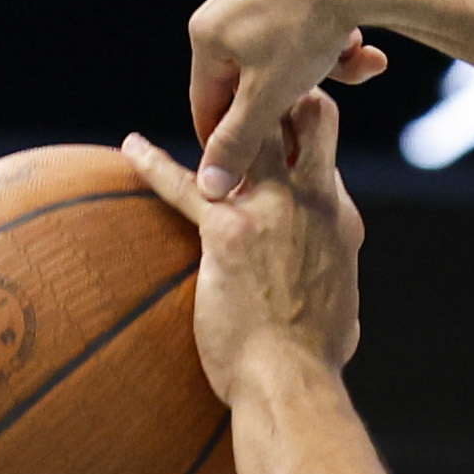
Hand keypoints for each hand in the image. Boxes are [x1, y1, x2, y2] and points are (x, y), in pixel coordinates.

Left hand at [124, 91, 363, 403]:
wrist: (292, 379)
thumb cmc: (317, 356)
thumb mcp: (342, 305)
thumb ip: (331, 278)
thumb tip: (330, 298)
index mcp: (340, 219)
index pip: (323, 156)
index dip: (301, 138)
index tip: (277, 131)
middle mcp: (313, 202)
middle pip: (308, 118)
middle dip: (283, 98)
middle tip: (250, 94)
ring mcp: (272, 210)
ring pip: (251, 134)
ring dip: (225, 119)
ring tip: (203, 105)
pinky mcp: (227, 230)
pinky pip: (184, 183)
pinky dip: (153, 163)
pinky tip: (130, 147)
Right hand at [189, 0, 391, 191]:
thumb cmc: (304, 28)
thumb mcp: (269, 95)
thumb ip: (240, 141)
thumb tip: (210, 186)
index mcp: (206, 35)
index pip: (206, 103)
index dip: (228, 141)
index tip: (251, 172)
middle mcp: (225, 7)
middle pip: (254, 77)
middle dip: (295, 99)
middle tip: (321, 113)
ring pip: (292, 54)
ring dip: (328, 71)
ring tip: (359, 64)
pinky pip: (312, 28)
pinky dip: (338, 45)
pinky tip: (365, 48)